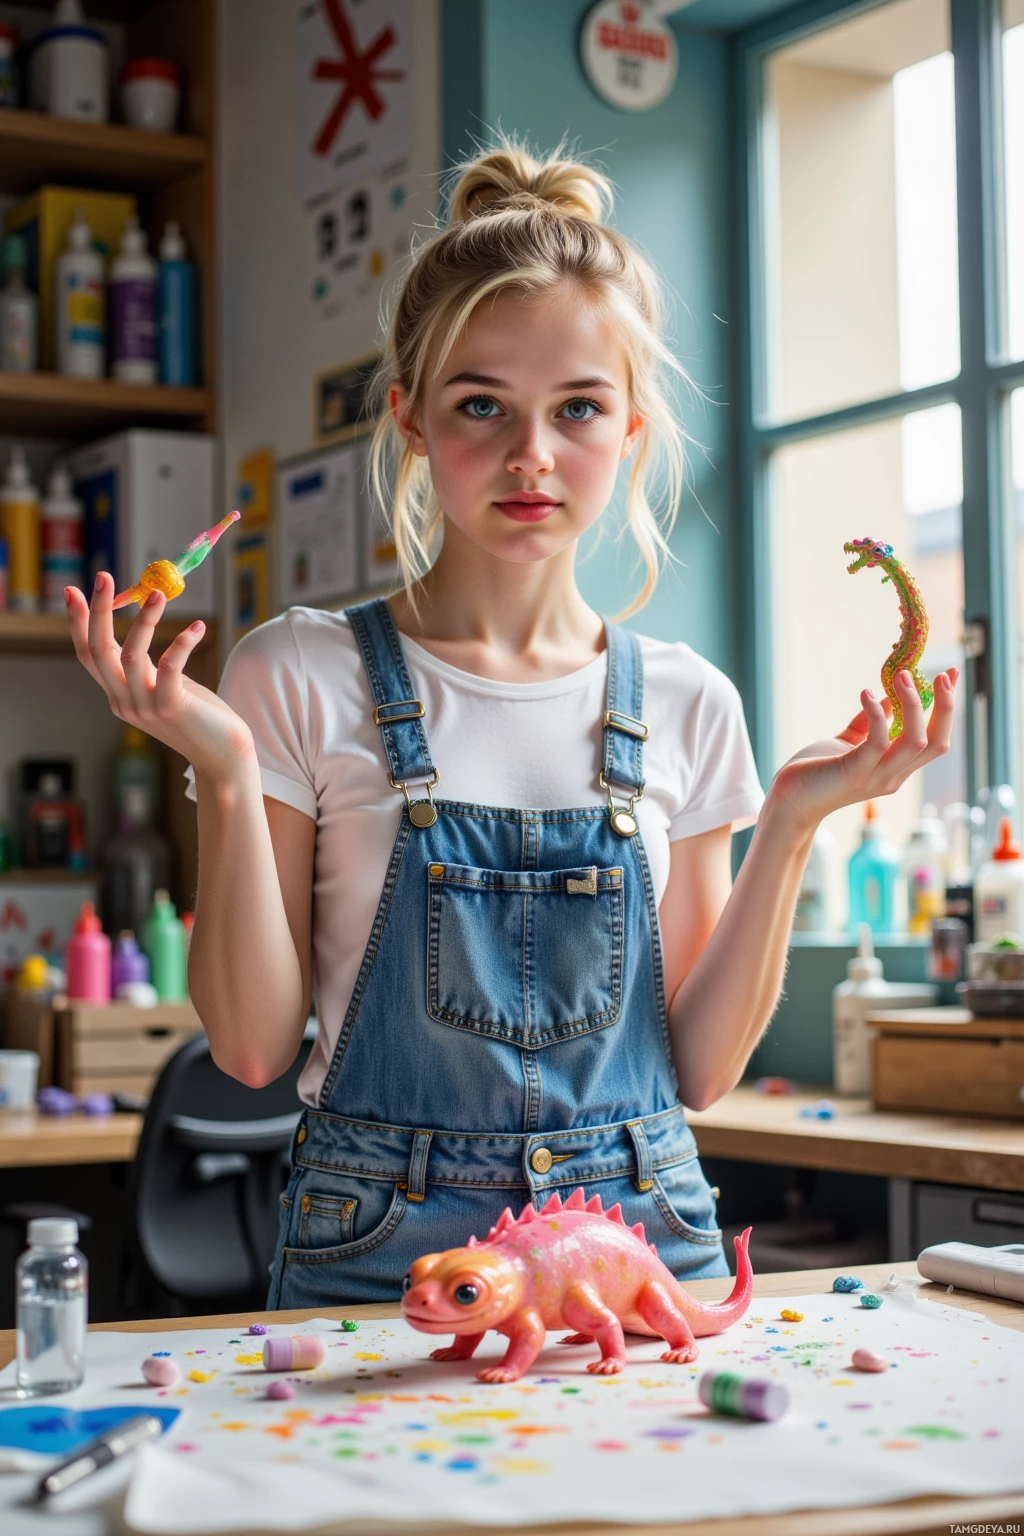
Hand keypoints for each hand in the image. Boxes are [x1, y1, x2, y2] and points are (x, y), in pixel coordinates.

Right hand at [66, 573, 255, 781]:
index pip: (88, 655)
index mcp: (118, 695)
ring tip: (158, 593)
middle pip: (99, 651)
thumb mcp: (164, 686)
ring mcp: (146, 707)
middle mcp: (124, 702)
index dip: (79, 623)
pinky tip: (198, 627)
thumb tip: (142, 623)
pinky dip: (182, 643)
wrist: (223, 757)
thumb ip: (149, 666)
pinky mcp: (173, 708)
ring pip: (131, 656)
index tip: (73, 591)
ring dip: (144, 621)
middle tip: (104, 576)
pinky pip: (170, 667)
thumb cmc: (199, 716)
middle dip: (99, 611)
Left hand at [767, 667, 958, 835]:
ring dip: (914, 705)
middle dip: (946, 706)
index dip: (947, 708)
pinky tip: (865, 693)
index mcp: (896, 768)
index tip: (952, 675)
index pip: (935, 738)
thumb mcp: (848, 743)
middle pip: (937, 742)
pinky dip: (877, 714)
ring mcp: (877, 777)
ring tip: (903, 675)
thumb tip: (886, 698)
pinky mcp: (854, 772)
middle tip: (943, 674)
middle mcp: (894, 776)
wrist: (788, 801)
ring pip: (915, 741)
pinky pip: (877, 741)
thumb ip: (869, 724)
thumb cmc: (816, 772)